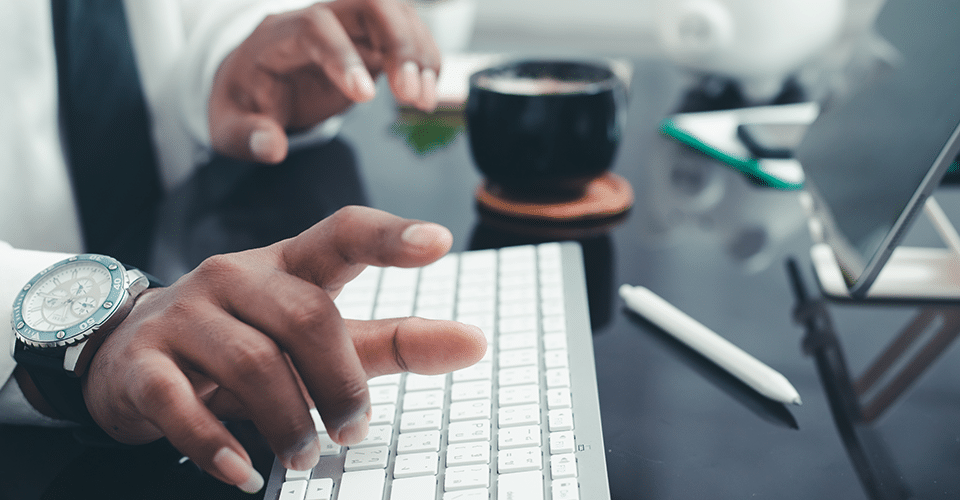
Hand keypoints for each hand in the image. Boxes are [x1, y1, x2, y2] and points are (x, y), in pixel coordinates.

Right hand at [80, 206, 485, 492]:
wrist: (129, 354)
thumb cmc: (246, 341)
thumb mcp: (320, 339)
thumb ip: (394, 342)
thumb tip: (476, 342)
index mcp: (288, 265)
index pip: (342, 234)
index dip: (389, 236)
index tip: (440, 242)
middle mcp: (236, 277)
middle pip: (307, 316)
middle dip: (341, 382)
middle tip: (353, 430)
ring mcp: (185, 315)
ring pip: (252, 362)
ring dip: (289, 421)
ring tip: (304, 455)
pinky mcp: (142, 362)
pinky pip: (178, 403)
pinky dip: (215, 445)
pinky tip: (243, 472)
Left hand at [209, 0, 440, 163]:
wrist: (257, 78)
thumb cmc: (246, 99)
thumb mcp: (230, 125)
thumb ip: (247, 136)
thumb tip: (272, 147)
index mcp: (278, 35)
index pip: (315, 29)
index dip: (343, 57)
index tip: (365, 97)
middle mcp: (318, 19)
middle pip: (368, 4)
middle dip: (399, 43)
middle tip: (412, 94)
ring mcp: (350, 26)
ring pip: (396, 13)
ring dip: (419, 52)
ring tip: (424, 100)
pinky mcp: (372, 40)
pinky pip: (408, 33)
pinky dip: (426, 59)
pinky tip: (428, 92)